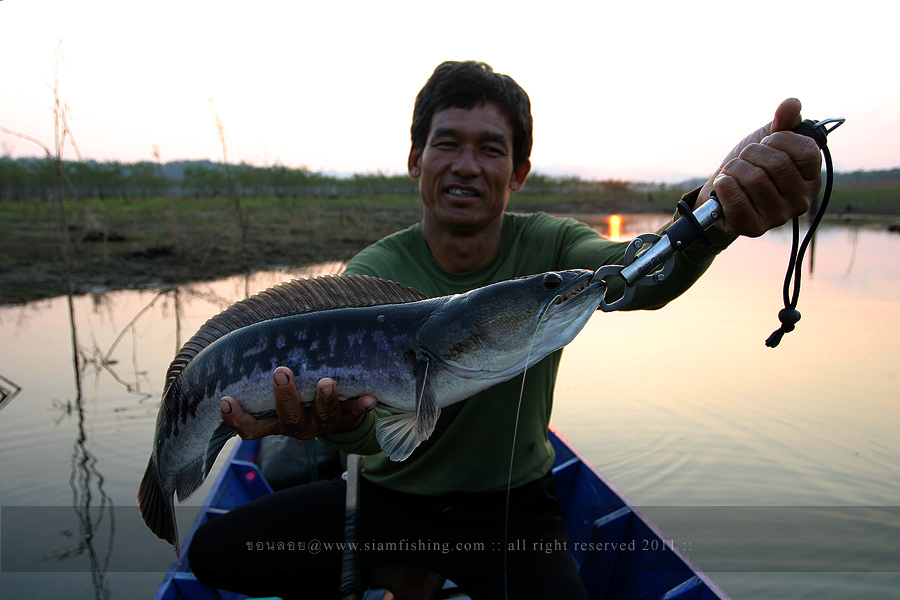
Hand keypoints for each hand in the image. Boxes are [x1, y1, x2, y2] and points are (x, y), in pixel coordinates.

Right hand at [219, 366, 376, 439]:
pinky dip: (361, 405)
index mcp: (276, 421)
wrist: (337, 416)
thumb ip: (266, 372)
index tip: (226, 399)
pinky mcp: (346, 418)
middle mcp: (298, 425)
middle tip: (282, 371)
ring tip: (326, 382)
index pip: (250, 428)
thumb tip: (255, 331)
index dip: (236, 418)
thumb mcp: (280, 391)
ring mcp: (323, 423)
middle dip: (284, 395)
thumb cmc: (298, 395)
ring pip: (322, 415)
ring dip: (324, 398)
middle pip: (287, 417)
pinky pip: (354, 413)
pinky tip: (370, 397)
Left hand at [699, 98, 822, 236]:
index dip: (780, 139)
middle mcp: (801, 200)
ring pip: (755, 178)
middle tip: (745, 159)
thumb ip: (784, 120)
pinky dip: (724, 185)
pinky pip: (736, 199)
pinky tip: (724, 184)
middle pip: (777, 163)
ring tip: (734, 173)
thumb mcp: (769, 138)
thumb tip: (791, 104)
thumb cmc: (750, 164)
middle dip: (752, 153)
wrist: (720, 190)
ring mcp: (778, 216)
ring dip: (735, 168)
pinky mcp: (754, 228)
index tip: (767, 142)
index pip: (806, 150)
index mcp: (811, 177)